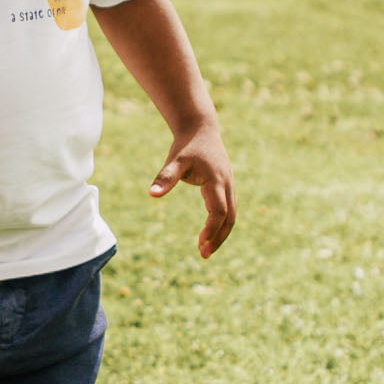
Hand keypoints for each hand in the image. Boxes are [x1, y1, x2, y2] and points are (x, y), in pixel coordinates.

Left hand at [149, 121, 235, 258]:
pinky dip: (221, 224)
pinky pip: (228, 209)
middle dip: (218, 237)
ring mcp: (229, 185)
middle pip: (230, 218)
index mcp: (216, 180)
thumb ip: (165, 177)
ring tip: (205, 249)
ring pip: (231, 215)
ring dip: (221, 233)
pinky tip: (208, 234)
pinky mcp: (227, 186)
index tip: (200, 243)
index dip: (211, 228)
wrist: (201, 128)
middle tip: (204, 255)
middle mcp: (227, 185)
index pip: (218, 211)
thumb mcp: (175, 160)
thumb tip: (151, 194)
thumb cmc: (187, 145)